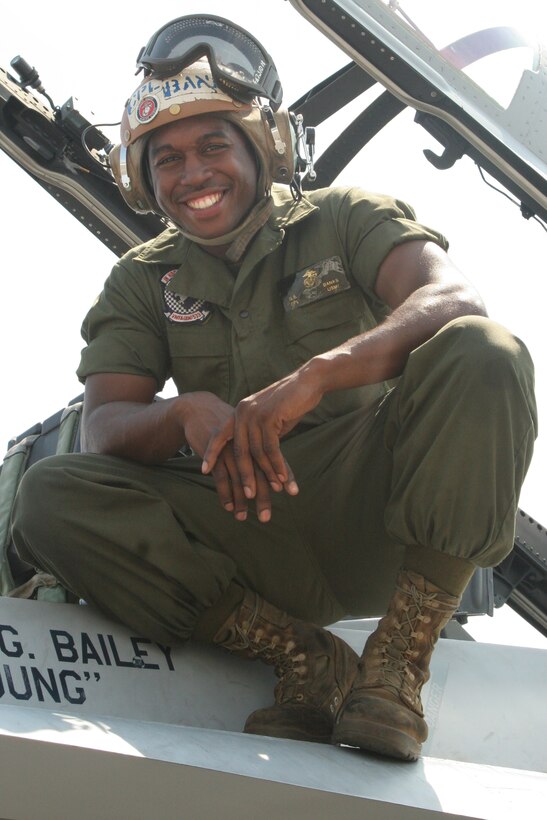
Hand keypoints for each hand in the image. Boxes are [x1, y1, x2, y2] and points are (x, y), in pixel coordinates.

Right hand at [179, 392, 273, 522]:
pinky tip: (228, 507)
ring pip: (240, 477)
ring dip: (242, 499)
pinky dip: (225, 492)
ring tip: (244, 518)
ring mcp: (230, 447)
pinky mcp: (214, 451)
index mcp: (257, 437)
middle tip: (266, 518)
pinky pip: (221, 476)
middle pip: (259, 472)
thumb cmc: (226, 425)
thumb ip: (260, 448)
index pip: (276, 457)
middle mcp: (246, 443)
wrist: (200, 409)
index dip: (285, 475)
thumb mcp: (245, 434)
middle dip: (264, 496)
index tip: (293, 493)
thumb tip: (276, 465)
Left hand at [202, 367, 323, 503]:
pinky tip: (283, 478)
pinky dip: (278, 465)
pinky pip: (271, 449)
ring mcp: (255, 414)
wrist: (308, 382)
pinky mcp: (270, 418)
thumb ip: (259, 435)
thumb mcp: (268, 419)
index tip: (204, 470)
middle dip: (244, 475)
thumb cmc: (289, 402)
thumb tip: (257, 457)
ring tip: (275, 490)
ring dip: (267, 473)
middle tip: (248, 496)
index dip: (211, 453)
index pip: (220, 435)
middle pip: (239, 450)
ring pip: (257, 452)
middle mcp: (242, 412)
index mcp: (238, 411)